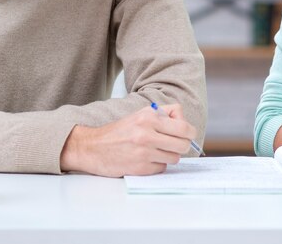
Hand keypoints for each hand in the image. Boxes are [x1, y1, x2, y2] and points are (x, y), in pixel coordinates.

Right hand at [60, 103, 197, 176]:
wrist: (93, 148)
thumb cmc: (119, 131)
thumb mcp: (140, 114)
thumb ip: (163, 115)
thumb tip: (184, 124)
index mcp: (148, 117)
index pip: (184, 128)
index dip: (189, 133)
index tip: (186, 135)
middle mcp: (146, 134)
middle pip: (183, 145)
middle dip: (181, 146)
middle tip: (173, 144)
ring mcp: (143, 153)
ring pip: (174, 158)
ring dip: (168, 156)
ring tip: (156, 151)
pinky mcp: (140, 168)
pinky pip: (161, 168)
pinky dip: (157, 165)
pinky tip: (146, 160)